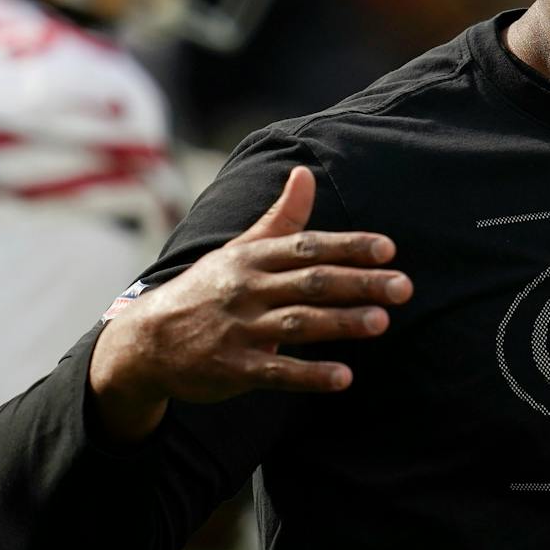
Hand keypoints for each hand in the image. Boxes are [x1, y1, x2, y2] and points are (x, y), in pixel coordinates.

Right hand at [88, 167, 410, 439]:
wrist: (146, 340)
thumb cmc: (205, 290)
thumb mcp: (239, 250)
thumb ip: (280, 217)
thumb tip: (305, 172)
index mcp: (252, 258)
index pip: (307, 246)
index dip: (349, 247)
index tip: (388, 249)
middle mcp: (247, 289)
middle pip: (311, 283)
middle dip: (359, 284)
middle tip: (403, 287)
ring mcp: (239, 329)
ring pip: (298, 323)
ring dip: (341, 323)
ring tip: (381, 322)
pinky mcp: (233, 367)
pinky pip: (276, 371)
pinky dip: (310, 374)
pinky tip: (343, 377)